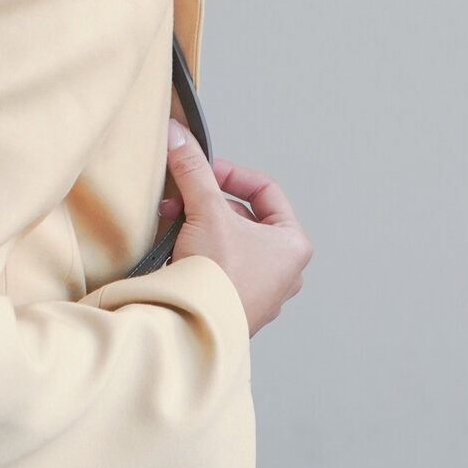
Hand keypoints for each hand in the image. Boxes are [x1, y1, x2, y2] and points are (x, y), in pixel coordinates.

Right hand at [161, 120, 312, 335]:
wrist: (198, 331)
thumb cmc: (219, 280)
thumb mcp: (206, 212)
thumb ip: (193, 171)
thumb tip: (179, 136)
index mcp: (293, 245)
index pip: (265, 191)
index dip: (230, 175)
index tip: (202, 172)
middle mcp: (285, 271)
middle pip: (244, 218)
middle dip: (207, 204)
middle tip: (179, 202)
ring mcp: (262, 293)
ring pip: (231, 245)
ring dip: (201, 229)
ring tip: (174, 227)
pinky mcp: (236, 308)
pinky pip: (219, 270)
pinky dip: (199, 256)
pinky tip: (177, 255)